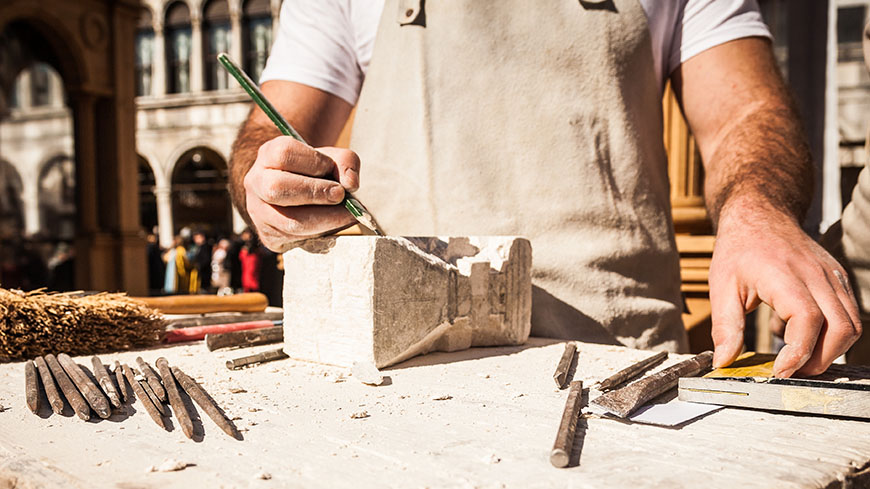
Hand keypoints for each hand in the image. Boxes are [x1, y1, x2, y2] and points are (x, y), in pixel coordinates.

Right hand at [244, 136, 359, 251]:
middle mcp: (256, 183)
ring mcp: (259, 212)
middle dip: (315, 193)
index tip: (332, 169)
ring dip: (324, 220)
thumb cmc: (315, 171)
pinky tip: (333, 225)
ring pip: (288, 222)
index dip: (313, 162)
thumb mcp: (332, 158)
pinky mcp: (269, 236)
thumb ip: (346, 162)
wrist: (299, 192)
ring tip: (346, 214)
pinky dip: (321, 234)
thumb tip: (350, 184)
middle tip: (340, 195)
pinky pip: (295, 240)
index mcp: (268, 155)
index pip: (284, 154)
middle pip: (276, 188)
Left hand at [709, 200, 861, 376]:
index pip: (807, 320)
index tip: (780, 371)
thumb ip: (725, 327)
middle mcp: (816, 275)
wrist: (760, 216)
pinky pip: (849, 313)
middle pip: (840, 327)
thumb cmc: (739, 249)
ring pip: (852, 324)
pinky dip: (835, 335)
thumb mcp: (721, 287)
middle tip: (792, 372)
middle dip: (820, 359)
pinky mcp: (838, 279)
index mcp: (784, 275)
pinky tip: (808, 339)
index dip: (799, 351)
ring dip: (832, 350)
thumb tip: (723, 362)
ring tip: (801, 361)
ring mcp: (832, 276)